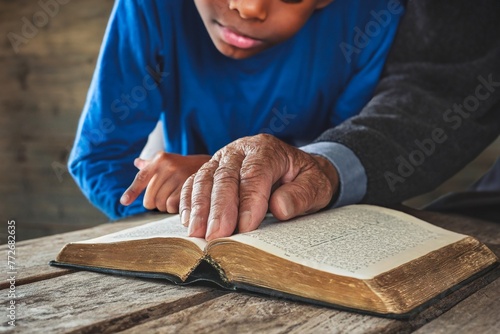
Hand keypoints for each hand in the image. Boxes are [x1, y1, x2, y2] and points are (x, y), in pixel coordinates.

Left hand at [120, 152, 210, 212]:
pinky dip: (174, 208)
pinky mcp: (189, 188)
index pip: (141, 178)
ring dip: (165, 205)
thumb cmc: (184, 166)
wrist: (210, 165)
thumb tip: (137, 162)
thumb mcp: (168, 161)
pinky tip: (180, 201)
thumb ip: (152, 165)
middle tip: (165, 196)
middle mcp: (168, 166)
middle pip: (150, 198)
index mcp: (160, 159)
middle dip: (155, 202)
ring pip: (161, 204)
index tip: (124, 202)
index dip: (132, 191)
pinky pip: (172, 206)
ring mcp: (179, 177)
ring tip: (175, 196)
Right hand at [180, 134, 338, 239]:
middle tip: (216, 236)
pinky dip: (188, 200)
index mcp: (267, 150)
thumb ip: (301, 195)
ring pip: (205, 178)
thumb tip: (280, 207)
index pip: (254, 174)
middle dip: (219, 208)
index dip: (248, 201)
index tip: (244, 227)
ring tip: (197, 233)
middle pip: (225, 176)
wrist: (295, 167)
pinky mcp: (211, 169)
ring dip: (199, 207)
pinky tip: (187, 220)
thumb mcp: (316, 186)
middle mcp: (241, 150)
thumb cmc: (305, 179)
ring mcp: (223, 158)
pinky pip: (194, 181)